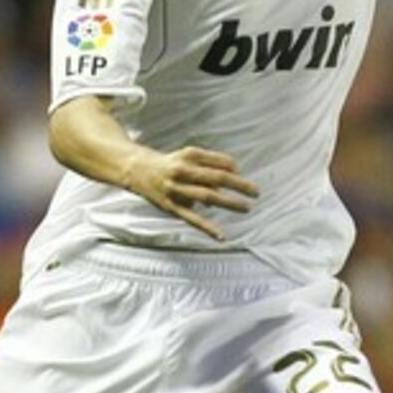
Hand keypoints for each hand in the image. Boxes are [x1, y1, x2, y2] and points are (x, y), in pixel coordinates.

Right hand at [124, 146, 259, 240]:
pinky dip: (207, 228)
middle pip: (215, 178)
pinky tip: (221, 236)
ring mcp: (176, 190)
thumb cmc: (171, 163)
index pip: (218, 162)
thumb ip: (212, 162)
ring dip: (228, 203)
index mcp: (189, 156)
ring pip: (206, 197)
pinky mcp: (171, 207)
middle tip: (256, 192)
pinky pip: (192, 219)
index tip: (243, 177)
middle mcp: (182, 171)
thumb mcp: (189, 156)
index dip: (234, 169)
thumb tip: (236, 171)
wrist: (136, 170)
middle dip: (238, 185)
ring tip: (247, 208)